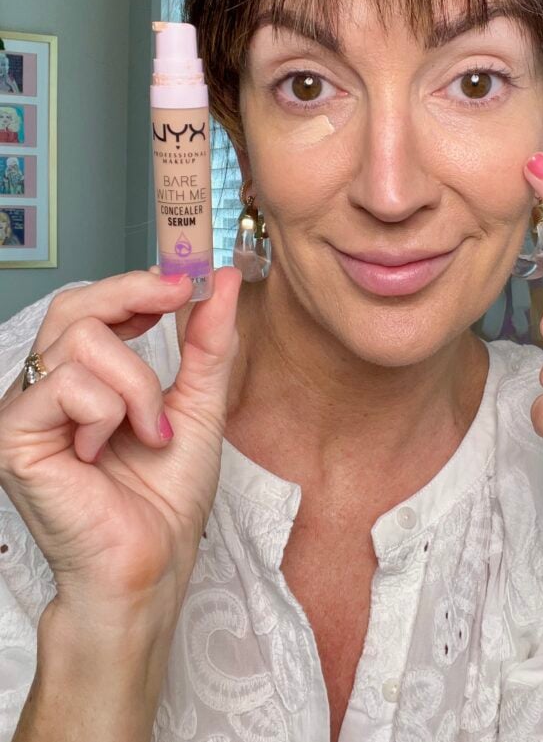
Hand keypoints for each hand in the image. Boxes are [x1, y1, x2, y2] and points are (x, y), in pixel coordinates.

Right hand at [0, 266, 241, 619]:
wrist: (151, 565)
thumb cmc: (166, 499)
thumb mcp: (199, 405)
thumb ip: (208, 343)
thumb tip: (219, 279)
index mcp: (81, 380)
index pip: (91, 307)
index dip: (134, 284)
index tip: (182, 281)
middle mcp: (44, 390)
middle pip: (73, 306)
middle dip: (131, 296)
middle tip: (175, 299)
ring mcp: (23, 412)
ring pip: (80, 341)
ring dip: (137, 383)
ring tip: (150, 431)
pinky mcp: (12, 437)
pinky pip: (68, 385)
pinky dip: (109, 412)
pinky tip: (107, 450)